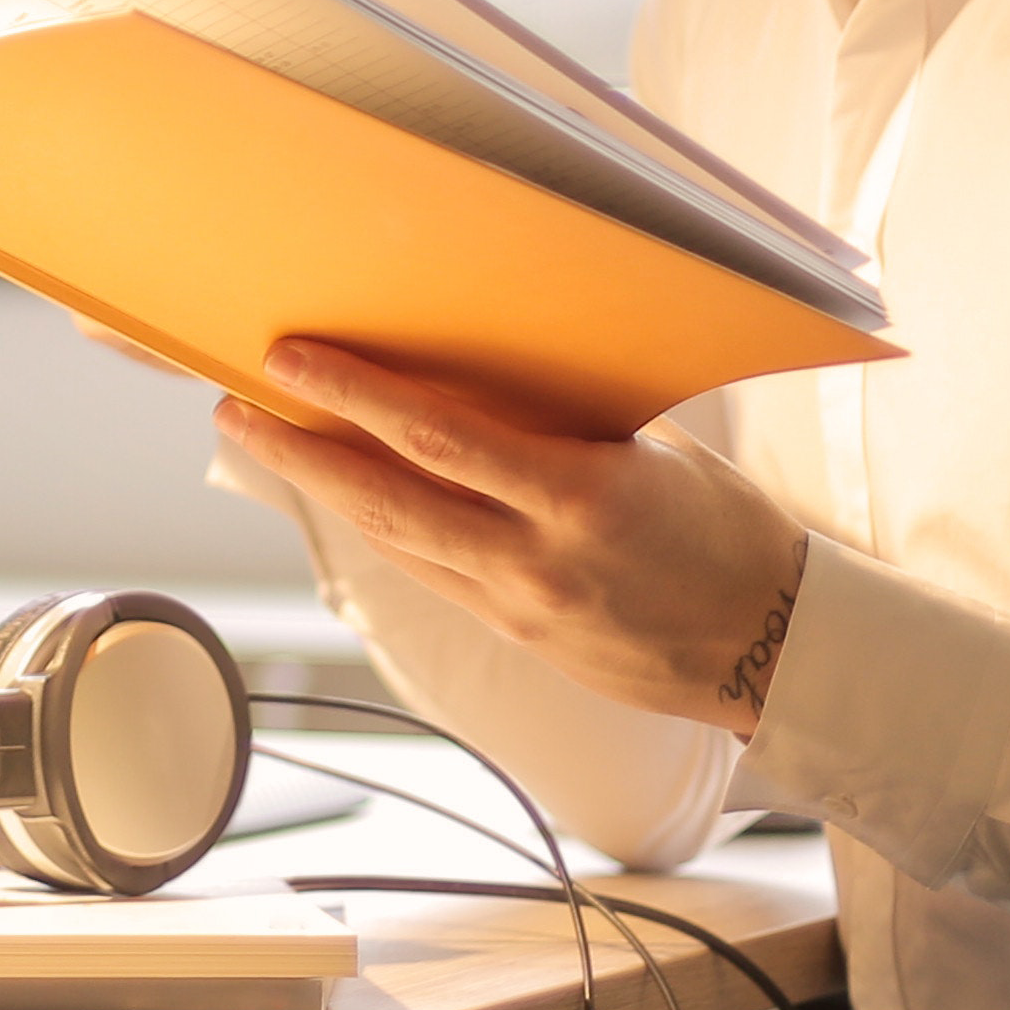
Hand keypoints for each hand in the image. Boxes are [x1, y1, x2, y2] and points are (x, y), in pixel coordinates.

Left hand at [217, 341, 813, 735]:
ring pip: (395, 542)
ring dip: (323, 492)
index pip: (438, 436)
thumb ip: (571, 418)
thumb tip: (492, 366)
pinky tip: (348, 494)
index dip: (352, 396)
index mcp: (582, 497)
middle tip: (235, 407)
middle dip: (300, 452)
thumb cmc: (730, 532)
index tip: (293, 359)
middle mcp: (537, 559)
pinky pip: (430, 572)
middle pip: (386, 499)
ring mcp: (520, 607)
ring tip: (270, 441)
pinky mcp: (516, 637)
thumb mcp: (661, 452)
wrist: (773, 650)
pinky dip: (383, 528)